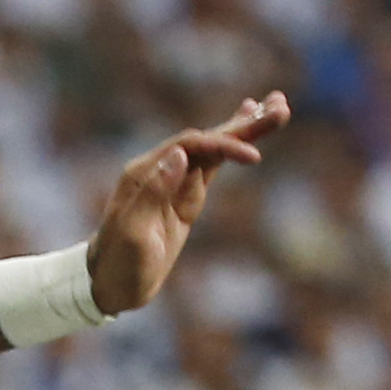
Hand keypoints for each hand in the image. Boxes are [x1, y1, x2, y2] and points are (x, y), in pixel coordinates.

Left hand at [87, 92, 289, 314]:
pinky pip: (212, 165)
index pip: (191, 146)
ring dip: (245, 128)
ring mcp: (175, 180)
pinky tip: (248, 130)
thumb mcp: (133, 233)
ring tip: (279, 108)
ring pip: (214, 147)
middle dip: (243, 124)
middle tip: (281, 104)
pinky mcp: (185, 194)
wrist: (109, 285)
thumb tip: (181, 154)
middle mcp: (160, 168)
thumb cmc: (118, 264)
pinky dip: (231, 147)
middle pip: (207, 138)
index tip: (254, 157)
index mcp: (146, 172)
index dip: (223, 145)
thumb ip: (154, 192)